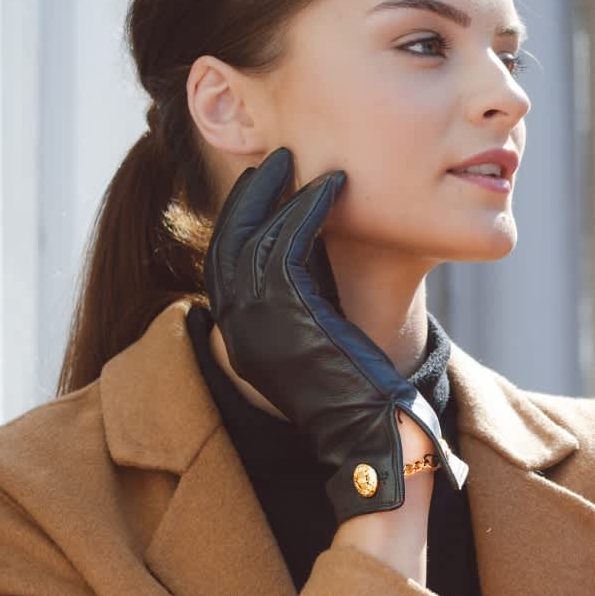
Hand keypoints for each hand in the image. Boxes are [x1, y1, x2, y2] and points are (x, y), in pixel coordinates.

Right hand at [203, 148, 467, 521]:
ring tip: (300, 162)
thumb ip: (302, 304)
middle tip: (272, 160)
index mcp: (239, 341)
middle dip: (247, 197)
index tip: (262, 185)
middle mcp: (236, 331)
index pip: (223, 262)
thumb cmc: (359, 396)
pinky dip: (308, 207)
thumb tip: (311, 251)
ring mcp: (256, 323)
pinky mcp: (288, 314)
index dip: (240, 219)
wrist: (371, 435)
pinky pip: (289, 242)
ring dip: (280, 193)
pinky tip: (331, 186)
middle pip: (227, 242)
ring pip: (257, 237)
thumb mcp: (315, 344)